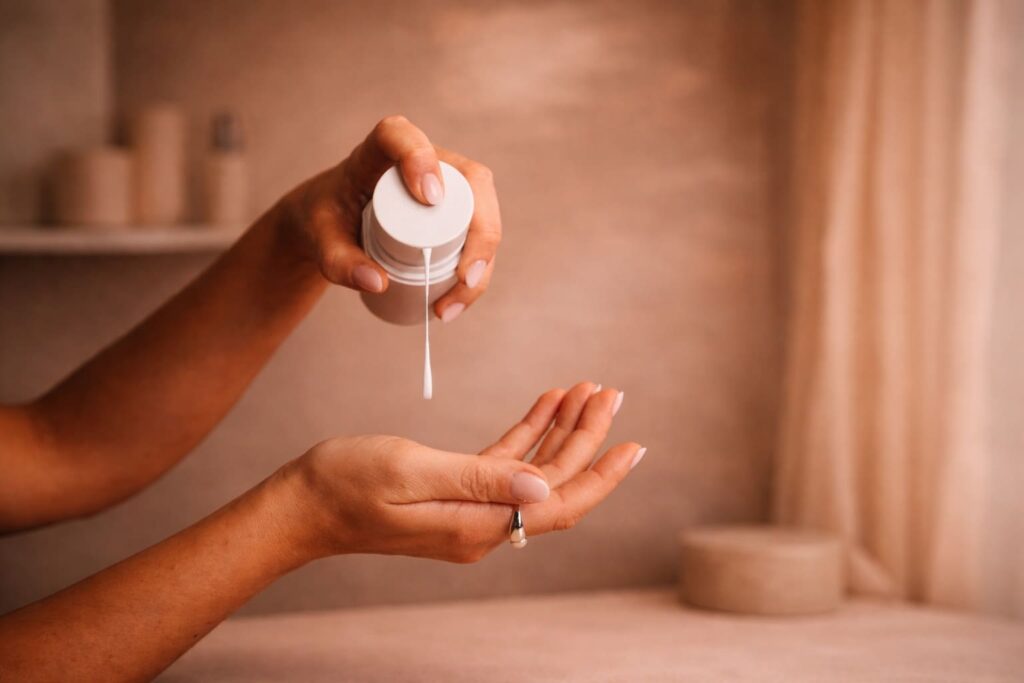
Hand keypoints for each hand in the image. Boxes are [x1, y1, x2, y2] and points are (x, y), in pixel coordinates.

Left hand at [273, 115, 500, 321]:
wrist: (335, 224)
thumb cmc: (328, 222)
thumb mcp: (322, 243)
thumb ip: (338, 262)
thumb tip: (378, 283)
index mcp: (378, 153)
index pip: (402, 137)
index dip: (420, 157)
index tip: (428, 198)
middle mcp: (424, 160)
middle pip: (470, 181)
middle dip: (479, 232)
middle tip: (463, 279)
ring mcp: (448, 183)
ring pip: (484, 212)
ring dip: (482, 260)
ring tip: (450, 306)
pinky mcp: (458, 208)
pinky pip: (482, 232)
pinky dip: (478, 268)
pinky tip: (462, 297)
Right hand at [280, 382, 642, 562]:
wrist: (301, 505)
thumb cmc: (345, 483)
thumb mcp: (411, 470)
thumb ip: (479, 477)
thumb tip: (542, 484)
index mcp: (477, 524)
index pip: (558, 503)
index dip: (600, 475)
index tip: (634, 444)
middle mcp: (481, 524)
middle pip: (554, 482)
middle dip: (588, 438)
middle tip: (611, 393)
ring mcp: (469, 511)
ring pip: (534, 470)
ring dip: (562, 431)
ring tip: (585, 391)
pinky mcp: (454, 493)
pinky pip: (504, 463)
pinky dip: (528, 432)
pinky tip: (545, 404)